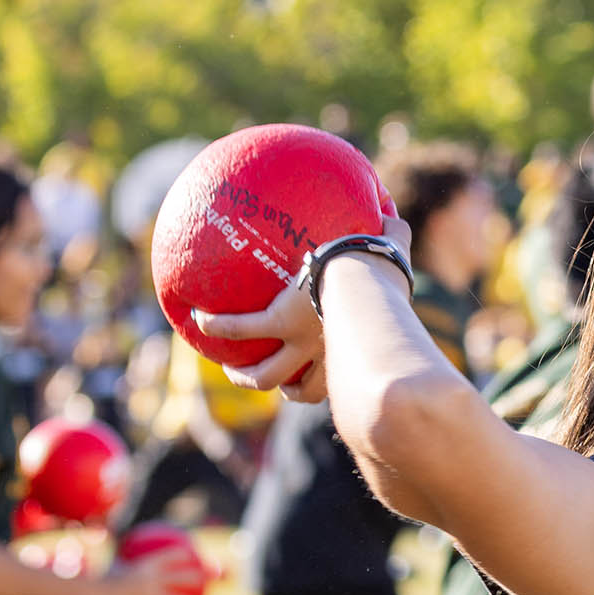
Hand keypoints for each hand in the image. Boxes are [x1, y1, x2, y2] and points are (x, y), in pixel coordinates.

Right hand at [100, 547, 202, 594]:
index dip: (180, 555)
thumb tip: (117, 559)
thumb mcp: (111, 566)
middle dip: (195, 577)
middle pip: (181, 578)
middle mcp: (153, 579)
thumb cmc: (99, 576)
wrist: (95, 590)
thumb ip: (120, 563)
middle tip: (203, 578)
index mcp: (147, 565)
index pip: (170, 556)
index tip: (189, 554)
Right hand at [201, 212, 408, 404]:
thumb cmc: (383, 258)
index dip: (330, 379)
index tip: (315, 373)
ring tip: (228, 364)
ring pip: (268, 375)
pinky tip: (201, 318)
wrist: (365, 270)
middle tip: (276, 383)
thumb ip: (392, 230)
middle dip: (287, 390)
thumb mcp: (392, 248)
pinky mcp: (280, 322)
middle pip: (304, 391)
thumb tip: (390, 203)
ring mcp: (301, 340)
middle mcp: (327, 350)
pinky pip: (240, 329)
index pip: (342, 373)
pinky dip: (219, 327)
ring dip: (243, 375)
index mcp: (351, 342)